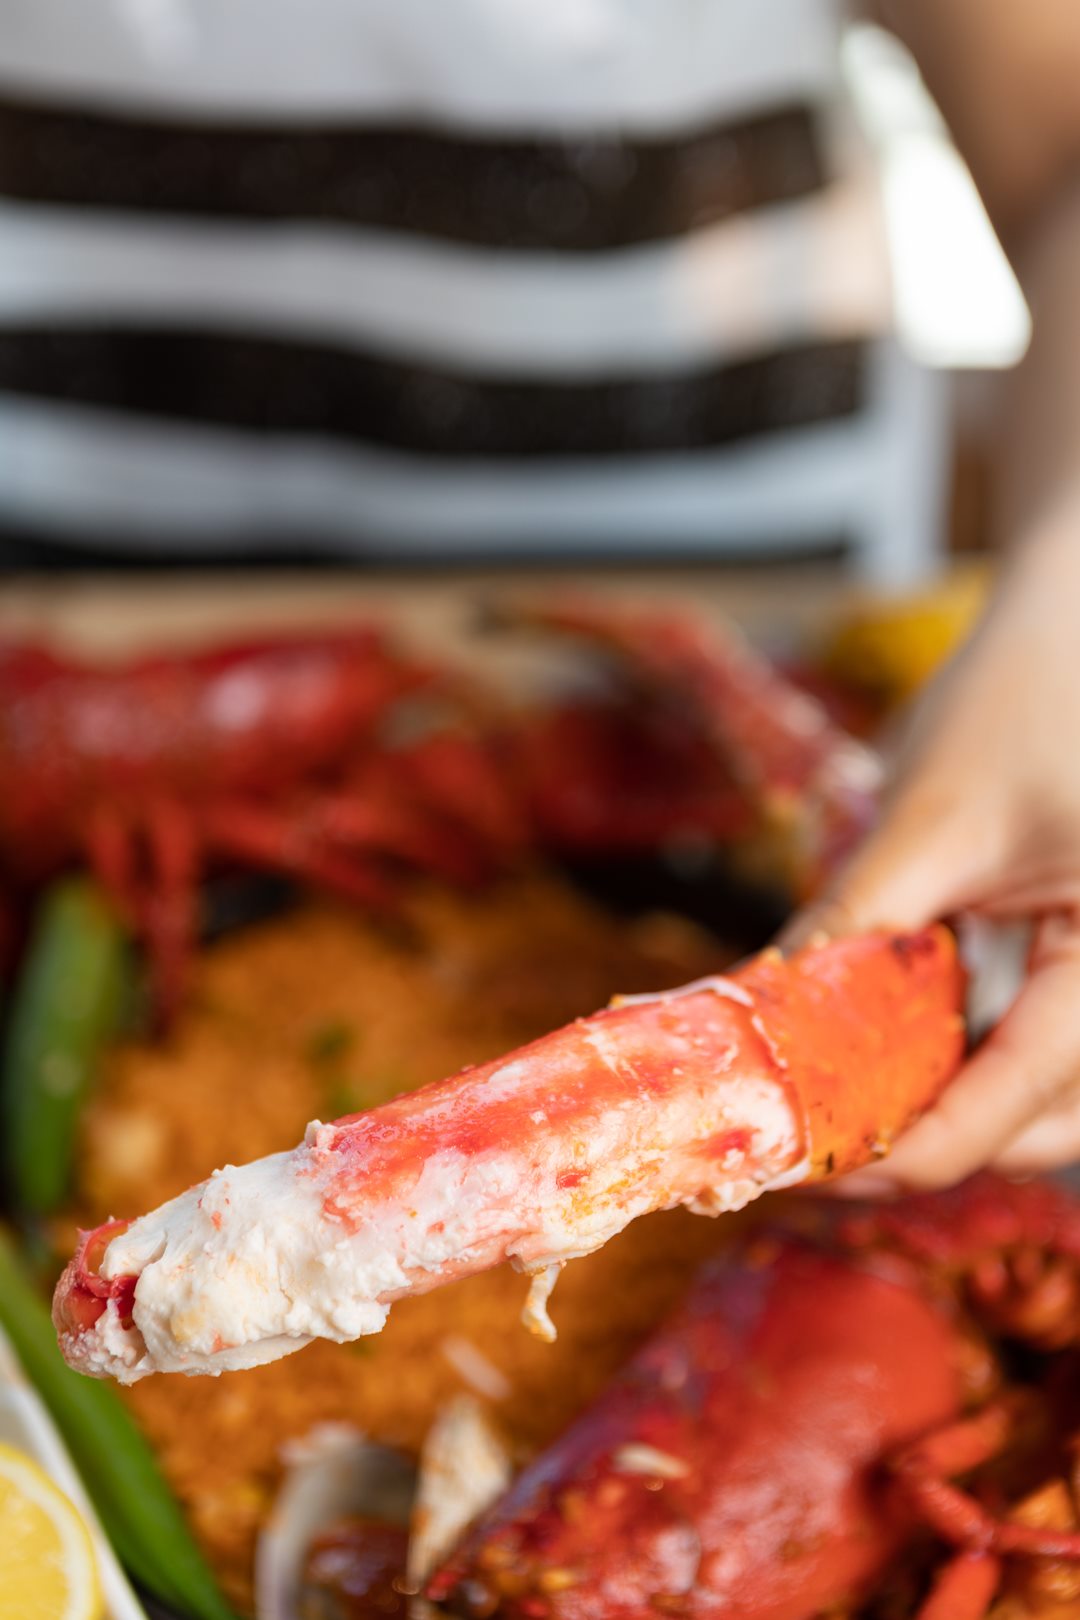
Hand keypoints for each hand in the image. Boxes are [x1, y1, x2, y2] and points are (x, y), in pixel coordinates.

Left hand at [787, 524, 1079, 1192]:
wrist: (1073, 622)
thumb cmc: (1025, 693)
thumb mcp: (931, 816)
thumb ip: (856, 926)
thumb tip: (758, 1024)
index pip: (1036, 1083)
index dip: (931, 1144)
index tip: (831, 1170)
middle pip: (1058, 1115)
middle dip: (947, 1140)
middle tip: (832, 1147)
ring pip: (1058, 1094)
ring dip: (962, 1111)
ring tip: (858, 1105)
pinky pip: (1047, 1043)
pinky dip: (977, 1062)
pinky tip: (901, 1054)